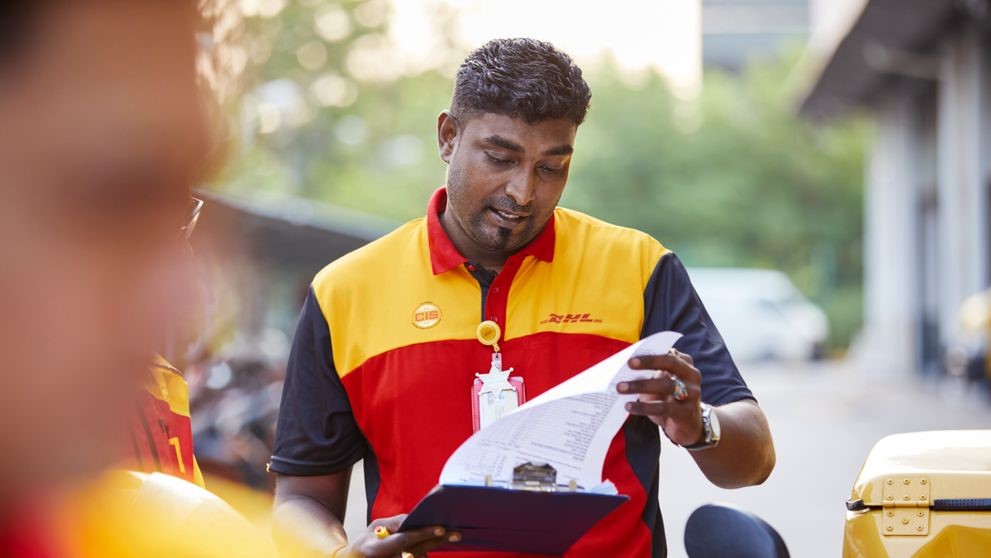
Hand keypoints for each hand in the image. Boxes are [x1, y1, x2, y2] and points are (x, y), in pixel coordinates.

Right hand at [336, 514, 459, 557]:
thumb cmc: (367, 541)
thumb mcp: (375, 526)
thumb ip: (395, 522)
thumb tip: (413, 518)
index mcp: (379, 548)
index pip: (406, 539)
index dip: (424, 534)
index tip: (441, 529)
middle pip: (419, 550)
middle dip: (438, 541)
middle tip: (456, 534)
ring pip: (421, 557)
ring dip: (435, 547)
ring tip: (452, 536)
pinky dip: (427, 551)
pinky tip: (437, 542)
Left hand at [617, 349, 703, 445]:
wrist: (687, 427)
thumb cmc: (668, 400)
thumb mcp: (660, 383)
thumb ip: (651, 373)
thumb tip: (624, 368)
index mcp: (685, 363)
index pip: (668, 353)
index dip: (651, 354)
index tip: (632, 356)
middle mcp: (691, 375)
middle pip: (671, 363)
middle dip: (649, 362)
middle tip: (628, 365)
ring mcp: (692, 393)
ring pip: (666, 385)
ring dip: (641, 385)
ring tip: (621, 388)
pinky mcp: (686, 412)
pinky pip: (663, 407)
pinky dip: (644, 407)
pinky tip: (629, 407)